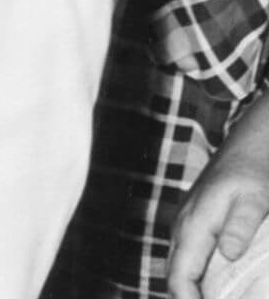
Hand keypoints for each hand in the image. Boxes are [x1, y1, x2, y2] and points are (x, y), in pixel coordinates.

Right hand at [169, 136, 268, 298]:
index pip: (180, 274)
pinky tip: (212, 288)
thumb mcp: (255, 197)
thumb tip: (227, 253)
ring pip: (178, 267)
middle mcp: (183, 227)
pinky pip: (186, 258)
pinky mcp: (194, 225)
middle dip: (186, 298)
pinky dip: (194, 278)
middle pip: (174, 275)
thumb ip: (240, 225)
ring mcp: (185, 225)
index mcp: (194, 224)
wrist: (247, 146)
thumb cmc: (253, 170)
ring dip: (189, 290)